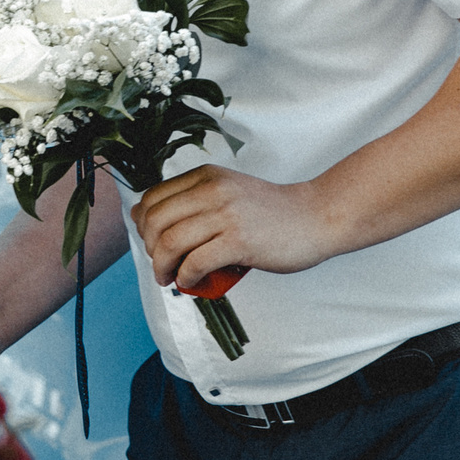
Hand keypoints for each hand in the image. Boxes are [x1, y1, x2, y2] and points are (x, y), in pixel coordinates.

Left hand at [130, 164, 333, 292]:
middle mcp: (212, 190)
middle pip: (155, 221)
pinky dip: (185, 278)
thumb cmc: (273, 212)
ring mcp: (226, 215)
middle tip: (160, 265)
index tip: (152, 243)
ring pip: (170, 243)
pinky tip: (190, 283)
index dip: (143, 225)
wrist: (316, 216)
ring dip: (162, 267)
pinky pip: (195, 263)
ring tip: (169, 278)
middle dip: (149, 249)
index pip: (153, 198)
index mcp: (206, 176)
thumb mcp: (230, 191)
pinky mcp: (239, 241)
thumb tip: (158, 226)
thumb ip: (199, 200)